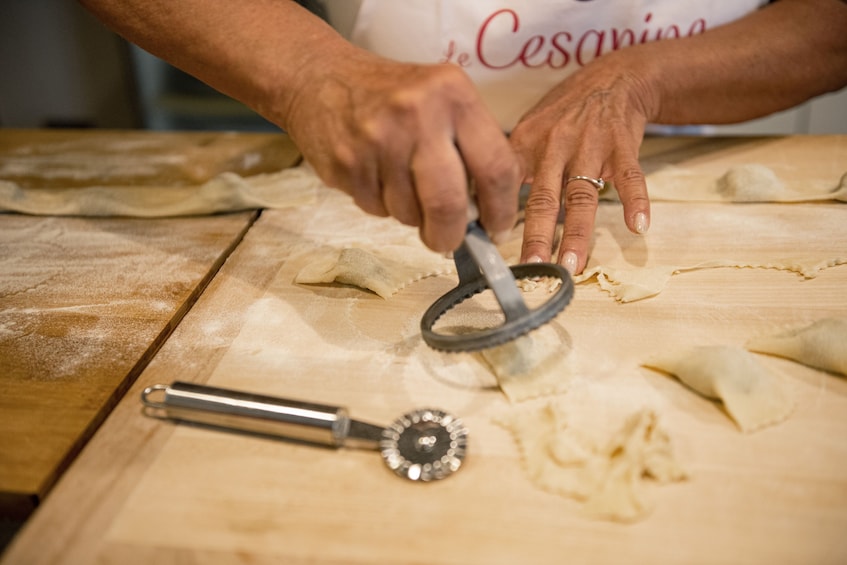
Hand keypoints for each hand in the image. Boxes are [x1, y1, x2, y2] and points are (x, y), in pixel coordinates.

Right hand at [282, 47, 521, 252]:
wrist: (320, 79)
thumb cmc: (394, 96)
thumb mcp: (443, 99)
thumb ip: (471, 147)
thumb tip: (488, 212)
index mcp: (453, 94)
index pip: (495, 168)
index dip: (500, 210)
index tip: (496, 228)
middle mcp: (417, 115)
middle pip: (448, 204)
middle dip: (451, 234)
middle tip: (449, 239)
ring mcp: (377, 141)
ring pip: (410, 214)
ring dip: (412, 215)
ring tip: (402, 183)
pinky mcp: (347, 165)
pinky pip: (378, 209)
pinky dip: (383, 204)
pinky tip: (376, 176)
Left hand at [511, 50, 654, 273]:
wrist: (611, 78)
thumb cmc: (563, 114)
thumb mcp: (528, 131)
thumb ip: (511, 169)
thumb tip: (482, 207)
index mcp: (525, 145)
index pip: (505, 186)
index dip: (498, 216)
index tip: (492, 250)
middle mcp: (554, 146)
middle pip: (543, 197)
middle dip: (537, 235)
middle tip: (532, 268)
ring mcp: (590, 146)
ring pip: (582, 195)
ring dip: (578, 233)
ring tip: (572, 265)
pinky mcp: (622, 145)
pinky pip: (630, 176)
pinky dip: (636, 201)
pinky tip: (639, 226)